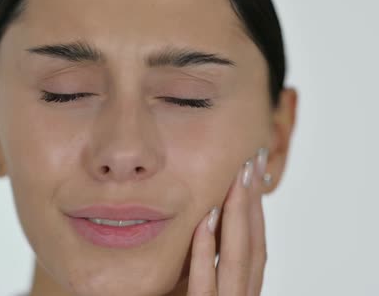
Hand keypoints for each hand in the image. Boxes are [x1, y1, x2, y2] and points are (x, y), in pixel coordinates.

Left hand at [188, 149, 268, 295]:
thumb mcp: (189, 288)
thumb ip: (198, 263)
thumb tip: (202, 219)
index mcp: (241, 290)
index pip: (254, 244)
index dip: (255, 207)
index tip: (253, 170)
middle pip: (252, 246)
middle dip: (252, 202)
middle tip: (252, 160)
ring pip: (237, 260)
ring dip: (237, 216)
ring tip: (236, 179)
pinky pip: (205, 285)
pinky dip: (206, 251)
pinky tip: (206, 219)